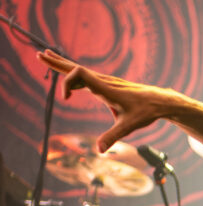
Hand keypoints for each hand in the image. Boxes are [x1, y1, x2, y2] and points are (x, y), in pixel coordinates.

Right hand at [37, 49, 166, 152]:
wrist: (160, 101)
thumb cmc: (145, 112)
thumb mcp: (128, 126)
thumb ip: (112, 137)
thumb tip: (99, 151)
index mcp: (106, 88)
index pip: (80, 73)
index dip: (68, 82)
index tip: (66, 99)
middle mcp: (104, 81)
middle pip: (75, 67)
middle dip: (56, 63)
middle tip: (39, 55)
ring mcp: (106, 82)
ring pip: (80, 71)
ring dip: (63, 65)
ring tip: (47, 57)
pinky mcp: (108, 85)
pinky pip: (87, 77)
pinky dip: (74, 75)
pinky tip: (70, 79)